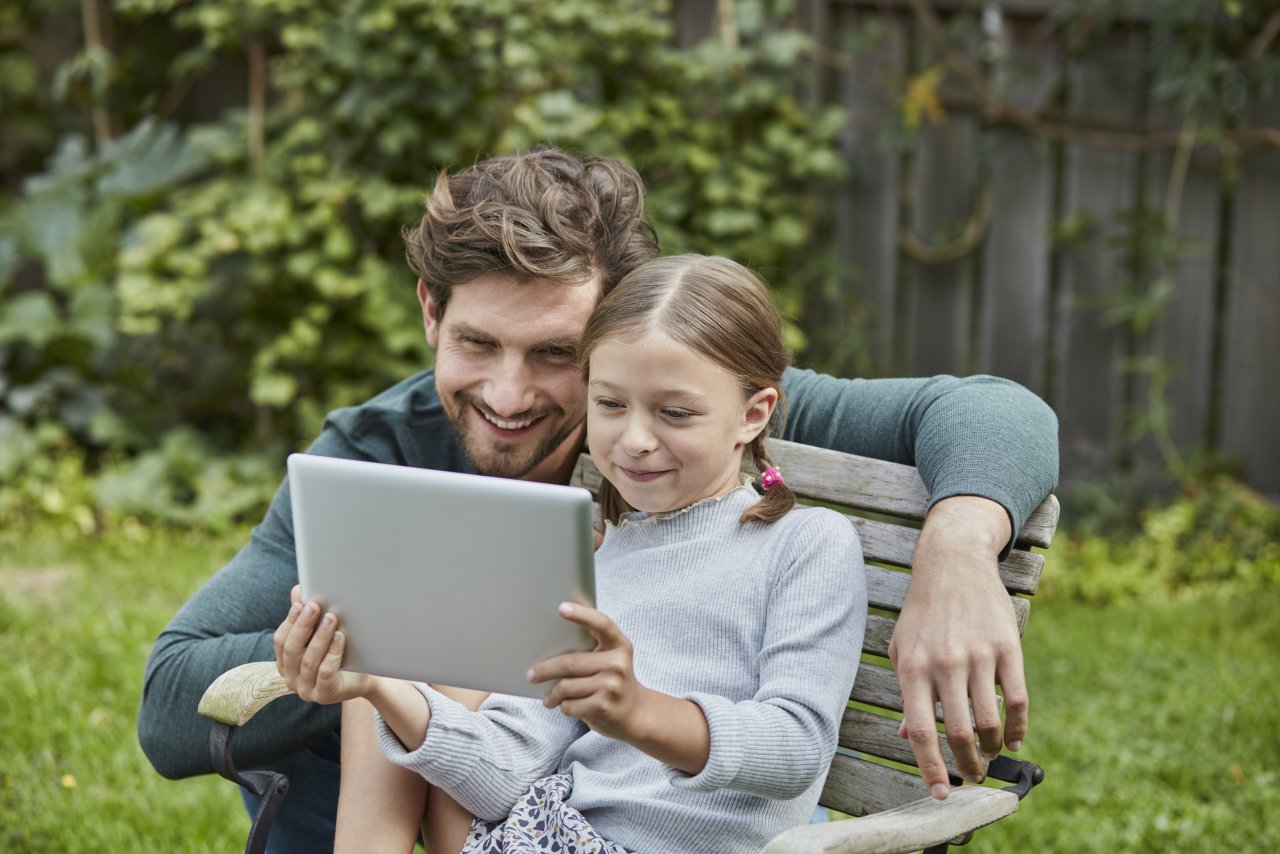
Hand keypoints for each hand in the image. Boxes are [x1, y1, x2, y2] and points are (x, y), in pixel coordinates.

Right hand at [274, 585, 374, 703]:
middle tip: (315, 606)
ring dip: (319, 637)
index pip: (280, 641)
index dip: (290, 622)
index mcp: (285, 663)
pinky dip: (332, 654)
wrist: (363, 679)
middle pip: (292, 650)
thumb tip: (298, 590)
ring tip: (331, 618)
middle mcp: (291, 678)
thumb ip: (307, 616)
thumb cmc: (339, 654)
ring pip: (308, 661)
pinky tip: (340, 638)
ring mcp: (306, 690)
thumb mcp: (321, 634)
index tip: (300, 603)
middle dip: (303, 626)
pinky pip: (325, 673)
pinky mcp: (323, 695)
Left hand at [528, 602, 651, 740]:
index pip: (601, 624)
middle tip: (531, 674)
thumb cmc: (613, 678)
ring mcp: (612, 686)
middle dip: (545, 669)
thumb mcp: (611, 656)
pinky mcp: (604, 706)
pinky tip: (565, 705)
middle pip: (570, 662)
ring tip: (548, 698)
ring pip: (566, 686)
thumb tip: (563, 612)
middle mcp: (618, 663)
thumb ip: (593, 640)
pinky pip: (571, 705)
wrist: (635, 712)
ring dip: (552, 694)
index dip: (582, 615)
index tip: (562, 607)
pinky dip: (563, 706)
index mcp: (619, 645)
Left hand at [889, 496, 1026, 799]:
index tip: (941, 794)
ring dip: (992, 747)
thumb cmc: (922, 612)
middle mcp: (943, 664)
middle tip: (971, 775)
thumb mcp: (901, 648)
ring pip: (989, 721)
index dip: (930, 768)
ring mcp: (977, 655)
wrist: (952, 562)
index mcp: (912, 668)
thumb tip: (908, 736)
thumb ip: (907, 693)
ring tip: (990, 753)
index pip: (919, 731)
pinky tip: (1015, 739)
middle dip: (967, 764)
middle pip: (957, 732)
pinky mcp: (1007, 646)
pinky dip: (1019, 727)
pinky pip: (1016, 699)